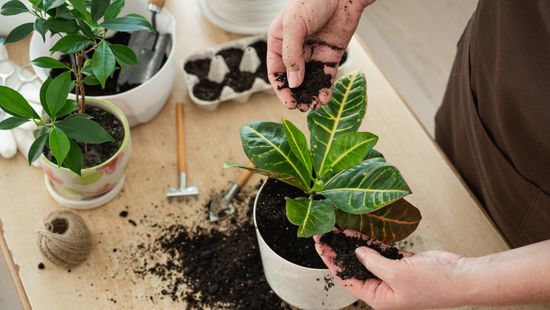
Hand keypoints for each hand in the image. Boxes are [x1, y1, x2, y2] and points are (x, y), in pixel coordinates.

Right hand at [267, 0, 373, 110]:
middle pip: (292, 79)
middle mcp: (295, 50)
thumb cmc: (312, 1)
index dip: (281, 89)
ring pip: (309, 81)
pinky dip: (325, 89)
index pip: (276, 71)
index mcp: (279, 42)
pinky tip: (325, 98)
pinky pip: (326, 76)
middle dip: (297, 95)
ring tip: (315, 107)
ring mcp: (312, 54)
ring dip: (311, 95)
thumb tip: (293, 83)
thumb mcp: (295, 26)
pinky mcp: (330, 56)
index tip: (289, 103)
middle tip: (302, 108)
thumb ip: (292, 55)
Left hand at [314, 230, 468, 309]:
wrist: (462, 276)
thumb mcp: (397, 273)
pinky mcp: (402, 264)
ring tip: (335, 230)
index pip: (347, 280)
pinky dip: (369, 242)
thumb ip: (373, 262)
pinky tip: (356, 232)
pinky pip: (380, 252)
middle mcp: (384, 289)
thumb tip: (357, 252)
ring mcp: (393, 276)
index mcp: (380, 299)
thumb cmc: (435, 284)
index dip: (332, 262)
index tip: (320, 246)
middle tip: (324, 235)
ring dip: (352, 244)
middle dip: (338, 252)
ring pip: (365, 258)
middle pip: (353, 268)